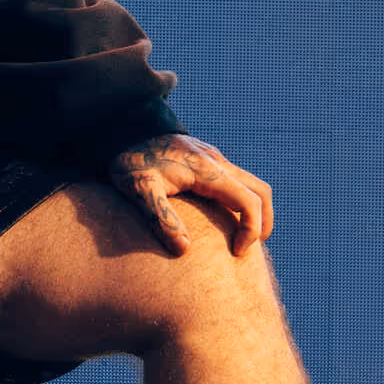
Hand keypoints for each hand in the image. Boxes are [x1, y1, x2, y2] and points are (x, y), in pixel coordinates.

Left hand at [108, 135, 273, 257]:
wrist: (121, 131)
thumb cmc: (129, 162)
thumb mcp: (138, 190)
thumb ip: (160, 218)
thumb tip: (184, 250)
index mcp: (207, 170)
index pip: (248, 200)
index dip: (250, 229)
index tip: (237, 252)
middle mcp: (216, 161)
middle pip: (260, 190)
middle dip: (262, 222)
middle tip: (249, 248)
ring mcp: (213, 158)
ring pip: (250, 183)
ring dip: (254, 210)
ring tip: (241, 237)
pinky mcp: (205, 159)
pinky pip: (235, 180)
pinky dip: (241, 201)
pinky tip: (222, 219)